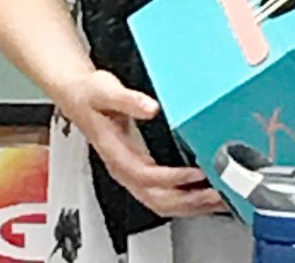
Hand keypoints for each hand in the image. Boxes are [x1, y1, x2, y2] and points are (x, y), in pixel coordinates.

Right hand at [58, 69, 225, 216]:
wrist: (78, 96)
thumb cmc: (91, 94)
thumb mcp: (106, 90)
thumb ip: (129, 99)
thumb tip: (150, 107)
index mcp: (116, 152)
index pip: (146, 175)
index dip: (172, 178)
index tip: (197, 173)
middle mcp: (124, 167)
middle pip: (157, 198)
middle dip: (188, 200)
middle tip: (216, 194)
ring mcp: (131, 171)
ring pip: (161, 201)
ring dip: (189, 204)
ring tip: (216, 198)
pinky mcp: (139, 169)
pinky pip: (162, 194)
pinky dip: (183, 198)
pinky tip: (201, 191)